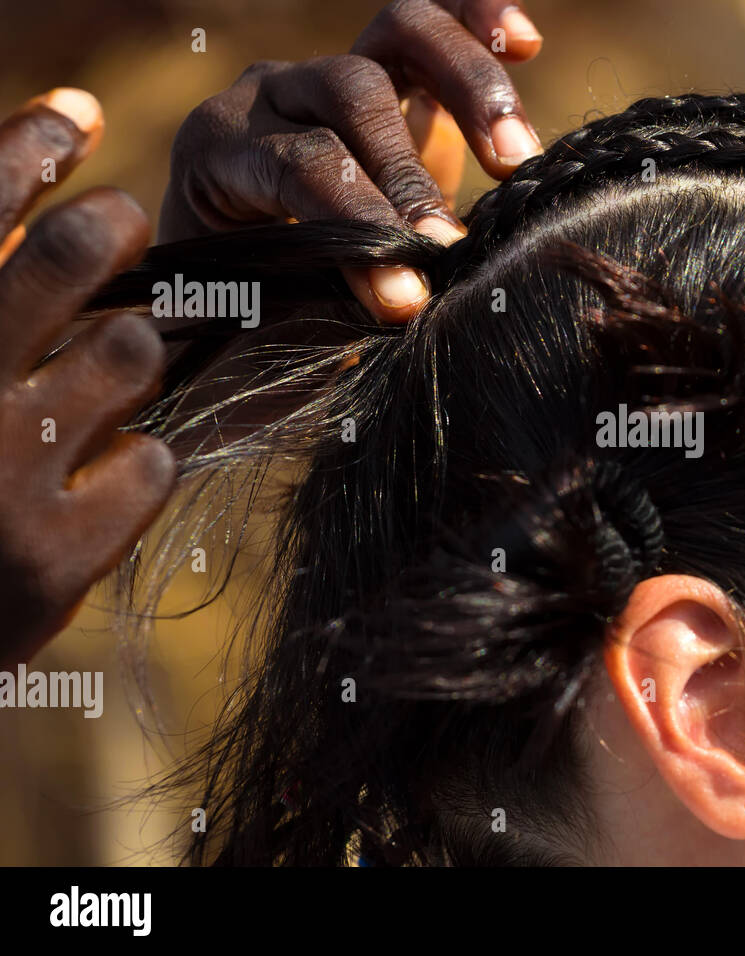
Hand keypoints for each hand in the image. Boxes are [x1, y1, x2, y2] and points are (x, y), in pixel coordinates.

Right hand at [0, 89, 174, 665]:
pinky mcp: (57, 558)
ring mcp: (0, 480)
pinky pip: (152, 461)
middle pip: (77, 255)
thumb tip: (70, 126)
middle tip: (124, 231)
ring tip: (93, 385)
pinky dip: (134, 463)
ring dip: (129, 357)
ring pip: (135, 353)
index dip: (28, 149)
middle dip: (117, 228)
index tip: (77, 119)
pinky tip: (94, 482)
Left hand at [161, 0, 544, 322]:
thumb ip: (320, 316)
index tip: (406, 298)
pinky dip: (478, 19)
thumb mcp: (266, 330)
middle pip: (350, 91)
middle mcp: (273, 97)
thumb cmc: (252, 322)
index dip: (358, 225)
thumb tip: (405, 300)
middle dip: (409, 174)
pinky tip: (523, 40)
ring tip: (516, 158)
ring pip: (402, 32)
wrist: (247, 300)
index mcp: (220, 153)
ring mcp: (335, 78)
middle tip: (453, 248)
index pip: (298, 164)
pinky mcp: (395, 80)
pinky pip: (435, 22)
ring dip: (469, 89)